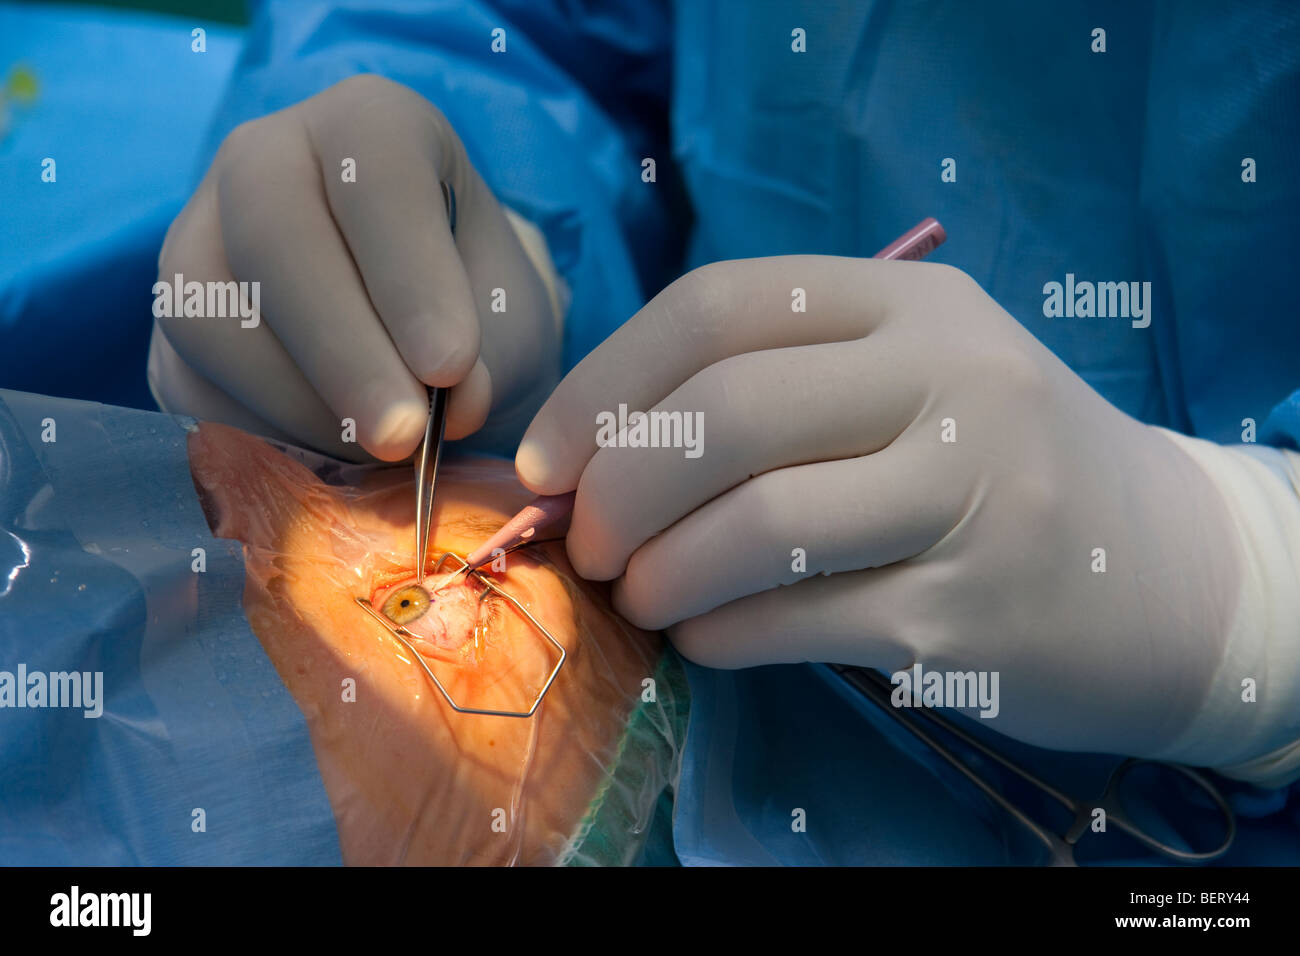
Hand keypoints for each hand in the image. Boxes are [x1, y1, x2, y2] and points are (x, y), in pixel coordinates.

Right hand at [151, 74, 559, 460]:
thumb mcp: (507, 319)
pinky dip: (263, 435)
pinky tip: (330, 459)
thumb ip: (488, 356)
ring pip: (208, 314)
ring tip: (378, 450)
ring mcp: (198, 236)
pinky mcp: (173, 328)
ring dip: (299, 402)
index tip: (450, 365)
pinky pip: (191, 384)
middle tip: (402, 434)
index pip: (375, 171)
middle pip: (272, 233)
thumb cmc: (474, 307)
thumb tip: (449, 404)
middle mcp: (263, 159)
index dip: (410, 273)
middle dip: (341, 349)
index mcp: (368, 125)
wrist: (420, 334)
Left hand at [515, 256, 1242, 759]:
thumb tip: (594, 451)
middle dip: (619, 487)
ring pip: (759, 525)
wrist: (1159, 570)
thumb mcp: (911, 381)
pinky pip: (796, 620)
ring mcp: (973, 498)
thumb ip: (778, 388)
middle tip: (585, 540)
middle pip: (727, 414)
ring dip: (661, 572)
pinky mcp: (972, 615)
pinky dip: (718, 633)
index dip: (605, 383)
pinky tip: (703, 637)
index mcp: (916, 304)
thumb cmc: (998, 466)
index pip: (719, 306)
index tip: (547, 457)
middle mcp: (952, 381)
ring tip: (638, 594)